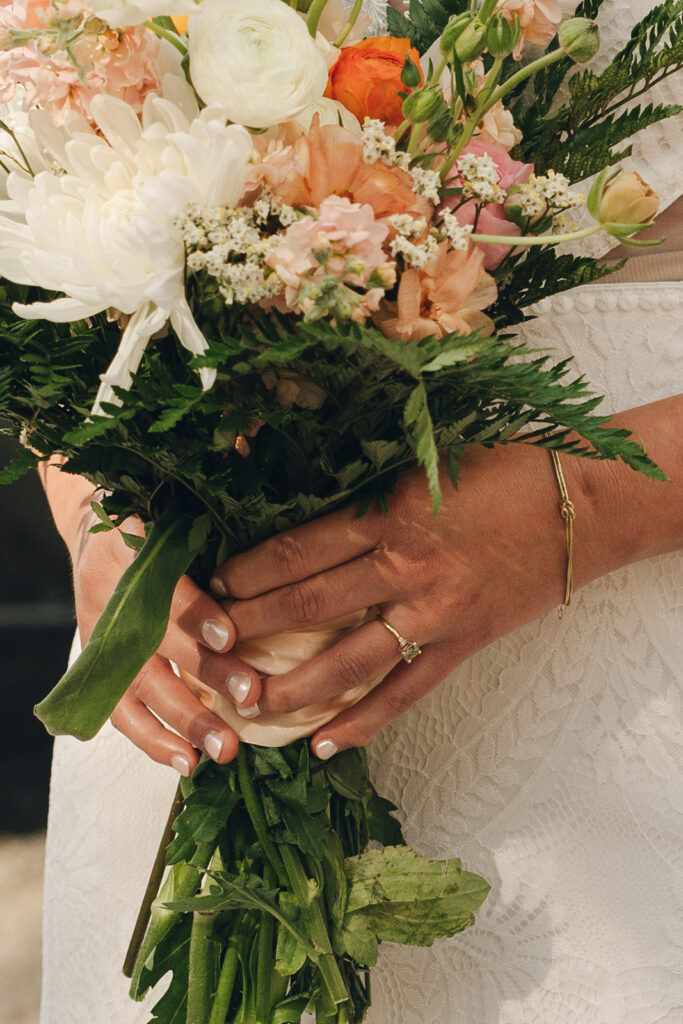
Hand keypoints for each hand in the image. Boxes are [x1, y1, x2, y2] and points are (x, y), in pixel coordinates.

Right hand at [70, 512, 257, 774]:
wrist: (96, 524)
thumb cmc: (160, 520)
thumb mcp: (177, 512)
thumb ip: (215, 535)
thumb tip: (277, 575)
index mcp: (133, 544)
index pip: (164, 582)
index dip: (194, 611)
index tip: (229, 636)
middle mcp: (111, 589)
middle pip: (156, 639)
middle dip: (205, 673)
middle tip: (251, 697)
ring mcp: (98, 630)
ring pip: (139, 683)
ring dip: (184, 718)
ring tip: (225, 749)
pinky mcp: (94, 664)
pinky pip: (118, 710)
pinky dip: (152, 739)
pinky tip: (188, 762)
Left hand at [211, 442, 577, 756]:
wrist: (579, 507)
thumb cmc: (501, 472)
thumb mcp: (427, 461)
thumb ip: (369, 486)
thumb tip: (306, 501)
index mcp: (391, 512)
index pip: (300, 549)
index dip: (249, 571)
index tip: (213, 586)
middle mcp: (405, 567)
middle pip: (310, 603)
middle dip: (251, 628)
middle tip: (206, 650)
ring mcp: (434, 614)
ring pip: (349, 660)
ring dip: (294, 687)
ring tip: (247, 707)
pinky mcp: (462, 644)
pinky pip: (405, 692)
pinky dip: (364, 721)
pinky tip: (326, 744)